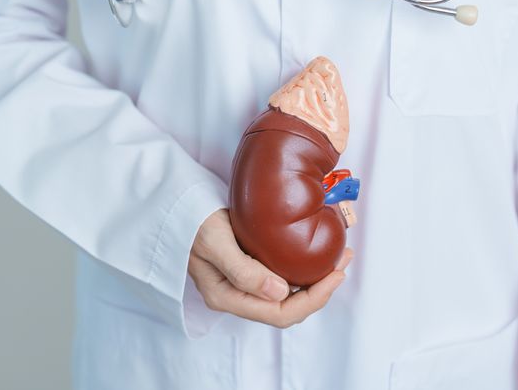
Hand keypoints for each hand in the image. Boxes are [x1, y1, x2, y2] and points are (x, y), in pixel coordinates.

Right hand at [188, 209, 352, 328]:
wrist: (173, 204)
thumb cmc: (190, 220)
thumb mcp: (215, 242)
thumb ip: (244, 271)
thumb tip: (280, 292)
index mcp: (228, 296)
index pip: (281, 313)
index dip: (314, 298)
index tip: (336, 273)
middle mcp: (237, 295)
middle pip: (288, 308)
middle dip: (321, 290)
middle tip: (344, 260)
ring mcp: (241, 283)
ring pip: (287, 294)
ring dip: (315, 280)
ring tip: (337, 256)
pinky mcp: (246, 267)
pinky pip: (280, 277)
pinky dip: (302, 268)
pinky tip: (314, 252)